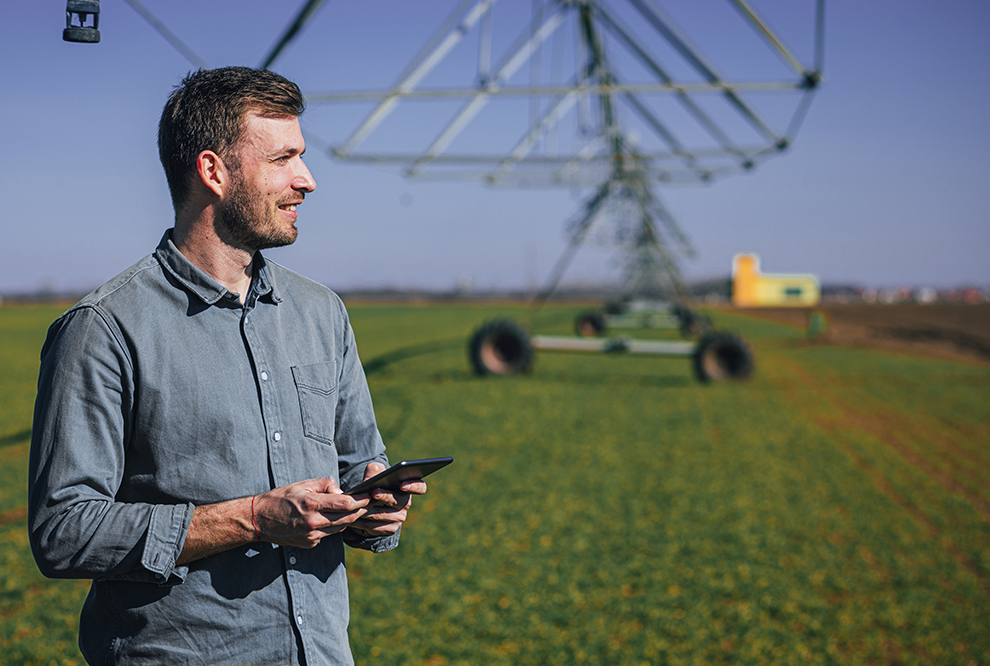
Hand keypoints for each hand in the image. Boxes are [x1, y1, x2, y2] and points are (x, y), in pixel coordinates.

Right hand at [254, 478, 369, 547]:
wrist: (259, 520)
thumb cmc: (281, 498)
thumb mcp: (302, 484)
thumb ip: (325, 485)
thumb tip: (341, 491)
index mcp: (311, 504)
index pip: (345, 504)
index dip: (361, 500)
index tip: (370, 495)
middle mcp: (313, 522)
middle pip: (347, 518)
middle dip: (361, 510)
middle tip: (370, 503)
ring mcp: (311, 536)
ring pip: (340, 527)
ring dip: (349, 518)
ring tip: (356, 509)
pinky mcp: (310, 544)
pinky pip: (328, 534)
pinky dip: (333, 526)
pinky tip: (332, 518)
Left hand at [349, 462, 426, 537]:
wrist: (370, 502)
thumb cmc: (375, 482)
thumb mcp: (374, 473)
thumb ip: (373, 471)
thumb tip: (369, 480)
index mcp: (407, 486)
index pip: (420, 487)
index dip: (413, 486)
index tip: (402, 484)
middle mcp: (405, 503)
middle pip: (397, 501)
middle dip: (385, 496)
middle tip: (374, 492)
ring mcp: (399, 518)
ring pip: (381, 514)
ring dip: (367, 510)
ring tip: (355, 505)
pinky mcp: (389, 529)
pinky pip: (373, 527)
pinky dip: (361, 522)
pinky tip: (352, 518)